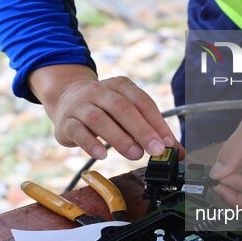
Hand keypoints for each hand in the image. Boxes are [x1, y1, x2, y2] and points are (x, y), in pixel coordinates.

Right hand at [28, 65, 183, 159]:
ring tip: (135, 154)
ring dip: (119, 138)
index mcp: (120, 86)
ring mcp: (80, 105)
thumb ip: (150, 130)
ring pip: (99, 119)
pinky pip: (78, 131)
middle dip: (142, 130)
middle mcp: (99, 92)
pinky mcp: (66, 122)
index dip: (157, 123)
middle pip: (122, 108)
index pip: (142, 102)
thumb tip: (176, 151)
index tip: (168, 143)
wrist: (65, 98)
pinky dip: (90, 143)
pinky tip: (102, 155)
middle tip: (155, 150)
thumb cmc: (104, 108)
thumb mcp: (127, 112)